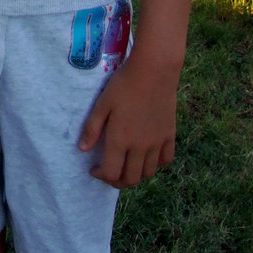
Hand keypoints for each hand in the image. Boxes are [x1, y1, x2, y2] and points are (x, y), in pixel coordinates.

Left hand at [78, 55, 178, 187]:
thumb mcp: (102, 104)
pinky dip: (156, 164)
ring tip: (127, 166)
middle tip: (110, 173)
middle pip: (131, 179)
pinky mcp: (169, 135)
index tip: (94, 169)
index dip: (101, 176)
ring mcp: (157, 143)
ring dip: (136, 175)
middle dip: (118, 181)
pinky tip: (147, 156)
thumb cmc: (123, 84)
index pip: (111, 173)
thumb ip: (92, 128)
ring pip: (148, 173)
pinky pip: (165, 160)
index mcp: (120, 140)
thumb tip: (82, 150)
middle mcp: (140, 147)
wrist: (154, 71)